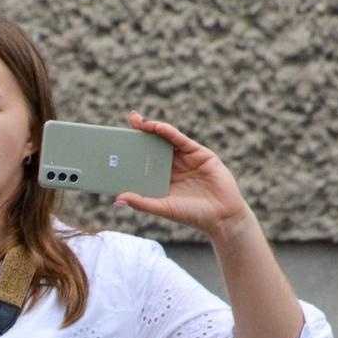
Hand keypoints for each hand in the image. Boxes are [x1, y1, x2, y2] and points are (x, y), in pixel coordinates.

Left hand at [113, 111, 258, 241]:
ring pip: (166, 140)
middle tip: (128, 121)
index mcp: (161, 178)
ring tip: (139, 122)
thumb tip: (117, 198)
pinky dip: (169, 132)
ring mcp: (186, 159)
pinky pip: (181, 140)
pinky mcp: (199, 154)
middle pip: (153, 146)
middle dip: (140, 133)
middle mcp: (172, 166)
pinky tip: (158, 127)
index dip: (131, 151)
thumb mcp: (163, 208)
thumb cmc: (192, 215)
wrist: (222, 216)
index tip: (116, 144)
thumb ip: (142, 202)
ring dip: (153, 129)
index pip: (143, 161)